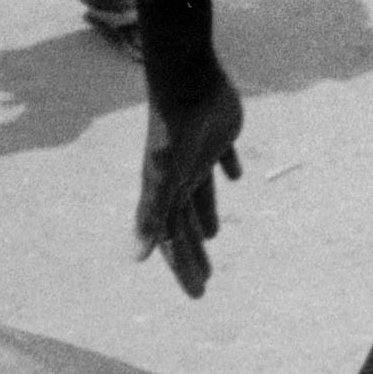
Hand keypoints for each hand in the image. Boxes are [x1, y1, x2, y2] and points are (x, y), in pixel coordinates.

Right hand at [134, 71, 245, 293]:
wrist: (186, 79)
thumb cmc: (174, 131)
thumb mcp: (165, 181)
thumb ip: (152, 220)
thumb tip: (136, 259)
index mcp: (168, 192)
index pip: (176, 239)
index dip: (185, 268)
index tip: (197, 295)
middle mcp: (180, 176)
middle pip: (188, 223)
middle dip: (195, 254)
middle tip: (206, 282)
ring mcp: (198, 155)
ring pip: (203, 195)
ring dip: (207, 217)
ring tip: (213, 236)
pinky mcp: (219, 135)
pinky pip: (224, 158)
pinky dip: (229, 169)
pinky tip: (236, 175)